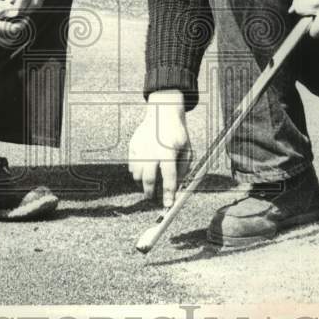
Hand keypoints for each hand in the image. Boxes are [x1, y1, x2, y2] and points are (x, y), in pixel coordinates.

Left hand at [3, 0, 48, 12]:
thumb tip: (8, 5)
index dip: (17, 8)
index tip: (10, 14)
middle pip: (34, 2)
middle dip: (24, 11)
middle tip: (14, 15)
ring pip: (40, 1)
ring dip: (30, 8)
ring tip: (19, 10)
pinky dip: (34, 2)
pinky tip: (26, 3)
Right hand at [128, 90, 193, 207]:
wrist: (163, 113)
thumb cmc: (177, 134)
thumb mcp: (187, 150)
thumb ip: (183, 170)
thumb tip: (177, 189)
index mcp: (168, 151)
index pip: (168, 178)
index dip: (168, 194)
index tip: (168, 205)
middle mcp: (152, 150)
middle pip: (148, 179)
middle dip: (150, 192)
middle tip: (152, 198)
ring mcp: (141, 147)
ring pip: (137, 174)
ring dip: (142, 182)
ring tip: (148, 182)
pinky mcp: (133, 145)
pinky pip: (131, 165)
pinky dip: (136, 172)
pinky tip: (143, 169)